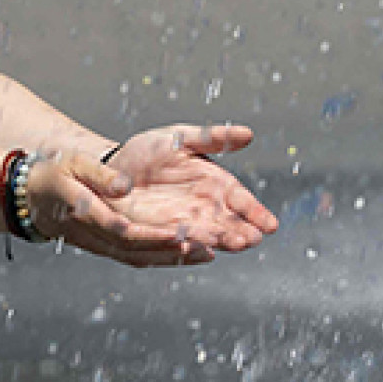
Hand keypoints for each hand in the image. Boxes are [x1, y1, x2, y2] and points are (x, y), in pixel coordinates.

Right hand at [20, 152, 201, 267]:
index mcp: (84, 212)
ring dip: (170, 259)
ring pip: (136, 258)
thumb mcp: (74, 164)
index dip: (150, 235)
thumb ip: (101, 174)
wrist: (30, 197)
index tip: (178, 233)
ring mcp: (97, 245)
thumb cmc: (55, 174)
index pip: (120, 229)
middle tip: (204, 247)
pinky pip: (133, 258)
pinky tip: (185, 254)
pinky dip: (159, 259)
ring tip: (205, 253)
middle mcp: (92, 235)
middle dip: (170, 252)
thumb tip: (124, 186)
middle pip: (134, 250)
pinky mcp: (103, 247)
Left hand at [103, 124, 279, 259]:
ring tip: (235, 244)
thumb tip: (248, 134)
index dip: (256, 212)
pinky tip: (197, 247)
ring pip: (208, 235)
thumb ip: (213, 137)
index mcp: (216, 183)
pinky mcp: (161, 233)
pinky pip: (177, 241)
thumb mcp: (181, 138)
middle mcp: (205, 207)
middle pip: (229, 222)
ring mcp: (185, 222)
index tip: (270, 224)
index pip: (242, 200)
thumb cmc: (150, 150)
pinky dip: (187, 245)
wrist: (112, 169)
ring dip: (221, 240)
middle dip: (241, 231)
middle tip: (253, 238)